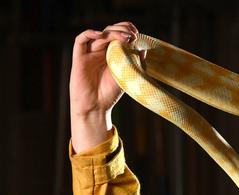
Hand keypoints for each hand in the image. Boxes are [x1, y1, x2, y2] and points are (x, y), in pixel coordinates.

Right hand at [69, 22, 137, 152]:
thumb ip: (135, 63)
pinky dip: (89, 34)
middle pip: (109, 31)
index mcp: (112, 54)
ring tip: (125, 37)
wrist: (96, 106)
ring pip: (99, 35)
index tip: (137, 33)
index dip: (126, 30)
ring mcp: (90, 53)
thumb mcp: (127, 76)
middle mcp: (100, 51)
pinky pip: (80, 40)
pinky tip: (101, 35)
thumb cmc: (110, 93)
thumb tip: (144, 48)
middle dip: (121, 29)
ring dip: (112, 32)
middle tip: (133, 34)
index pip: (118, 35)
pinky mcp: (79, 58)